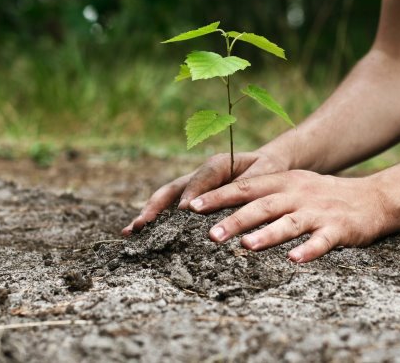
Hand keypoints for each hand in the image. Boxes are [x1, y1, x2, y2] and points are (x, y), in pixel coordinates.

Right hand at [122, 150, 288, 234]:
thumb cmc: (268, 170)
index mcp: (218, 164)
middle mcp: (200, 175)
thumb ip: (247, 185)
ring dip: (148, 214)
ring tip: (131, 231)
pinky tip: (139, 234)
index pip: (201, 179)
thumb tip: (230, 203)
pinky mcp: (191, 198)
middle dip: (156, 207)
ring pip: (166, 199)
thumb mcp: (265, 174)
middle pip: (172, 189)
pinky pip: (170, 208)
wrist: (267, 165)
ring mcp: (192, 187)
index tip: (184, 211)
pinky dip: (155, 220)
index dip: (192, 194)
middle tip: (142, 224)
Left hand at [186, 170, 391, 262]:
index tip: (192, 206)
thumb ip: (262, 194)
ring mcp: (318, 211)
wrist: (373, 198)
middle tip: (210, 234)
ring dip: (267, 235)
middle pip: (262, 206)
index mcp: (284, 182)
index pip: (245, 187)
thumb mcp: (293, 186)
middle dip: (235, 219)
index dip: (218, 196)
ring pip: (289, 223)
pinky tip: (294, 260)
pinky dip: (308, 250)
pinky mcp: (339, 229)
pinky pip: (321, 241)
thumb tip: (221, 208)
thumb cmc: (323, 196)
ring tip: (246, 246)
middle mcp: (298, 194)